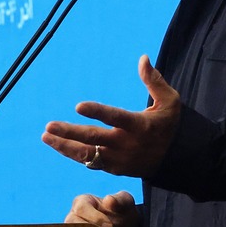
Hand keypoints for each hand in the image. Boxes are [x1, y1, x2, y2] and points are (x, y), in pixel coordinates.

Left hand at [42, 55, 180, 176]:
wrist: (179, 160)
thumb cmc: (172, 125)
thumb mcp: (170, 102)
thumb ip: (154, 81)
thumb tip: (142, 58)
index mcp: (140, 125)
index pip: (115, 117)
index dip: (97, 112)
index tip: (78, 106)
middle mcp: (127, 144)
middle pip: (94, 139)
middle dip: (70, 133)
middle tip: (49, 126)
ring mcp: (120, 159)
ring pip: (88, 155)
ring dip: (65, 146)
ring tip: (46, 136)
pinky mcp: (115, 168)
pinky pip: (91, 162)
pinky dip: (75, 155)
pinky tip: (59, 145)